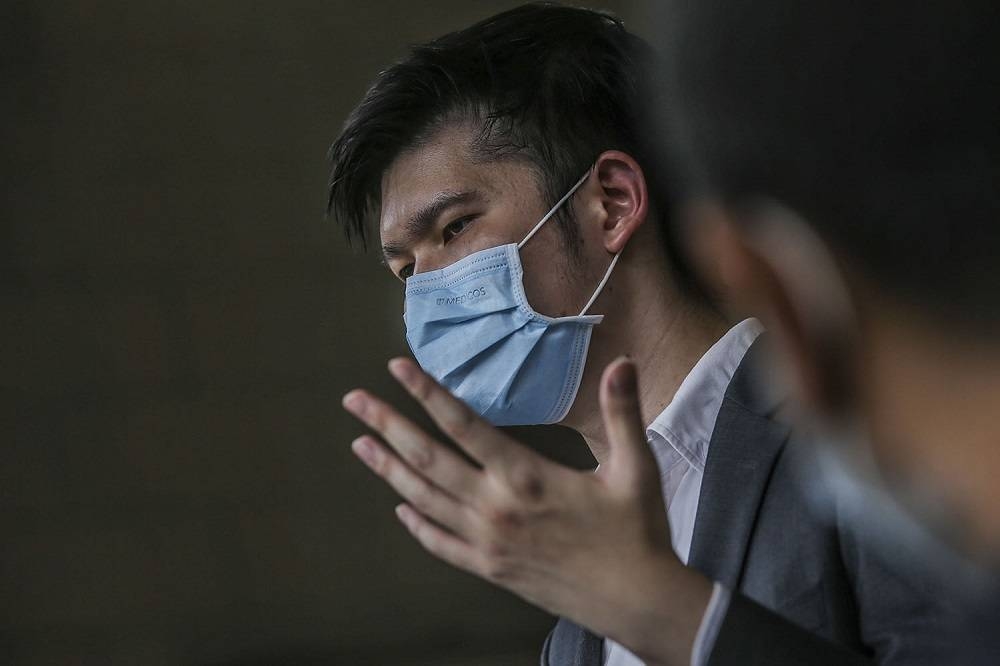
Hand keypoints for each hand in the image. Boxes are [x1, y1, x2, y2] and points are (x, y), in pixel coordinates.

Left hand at [342, 356, 711, 665]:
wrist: (638, 603)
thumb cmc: (637, 534)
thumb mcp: (636, 468)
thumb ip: (622, 412)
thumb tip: (623, 363)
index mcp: (527, 477)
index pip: (464, 425)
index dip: (427, 393)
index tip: (396, 368)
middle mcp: (497, 508)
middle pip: (428, 459)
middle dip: (387, 425)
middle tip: (354, 400)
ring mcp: (488, 542)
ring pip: (425, 500)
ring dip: (389, 471)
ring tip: (361, 445)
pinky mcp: (491, 569)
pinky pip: (441, 545)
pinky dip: (417, 525)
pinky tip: (401, 509)